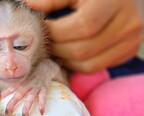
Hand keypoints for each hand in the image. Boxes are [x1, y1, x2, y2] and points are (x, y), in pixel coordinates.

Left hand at [23, 0, 142, 72]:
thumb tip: (26, 7)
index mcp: (114, 2)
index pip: (82, 26)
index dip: (55, 31)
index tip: (41, 27)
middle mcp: (128, 24)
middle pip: (82, 50)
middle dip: (57, 48)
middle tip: (45, 41)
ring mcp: (131, 41)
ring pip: (89, 65)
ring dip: (65, 60)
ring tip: (55, 48)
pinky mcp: (129, 51)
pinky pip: (98, 67)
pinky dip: (78, 64)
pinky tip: (69, 53)